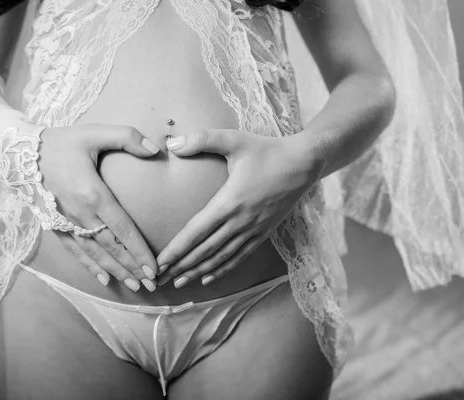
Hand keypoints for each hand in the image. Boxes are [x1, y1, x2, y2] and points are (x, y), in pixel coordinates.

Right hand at [38, 124, 160, 291]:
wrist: (17, 152)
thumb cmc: (61, 142)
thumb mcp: (94, 132)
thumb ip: (127, 137)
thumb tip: (157, 149)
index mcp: (93, 194)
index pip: (123, 229)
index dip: (140, 251)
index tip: (154, 268)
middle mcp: (80, 214)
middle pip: (112, 248)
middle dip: (133, 268)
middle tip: (152, 284)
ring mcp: (66, 223)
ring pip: (95, 254)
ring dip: (116, 271)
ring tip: (135, 287)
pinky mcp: (55, 226)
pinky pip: (75, 251)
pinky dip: (89, 266)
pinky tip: (103, 279)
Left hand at [156, 129, 317, 286]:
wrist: (304, 163)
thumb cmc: (268, 150)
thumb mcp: (235, 139)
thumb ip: (203, 139)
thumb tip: (173, 143)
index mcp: (229, 202)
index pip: (196, 231)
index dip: (176, 249)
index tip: (159, 263)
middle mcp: (240, 221)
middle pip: (204, 250)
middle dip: (181, 266)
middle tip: (160, 279)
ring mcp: (253, 230)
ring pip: (221, 257)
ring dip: (198, 272)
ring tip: (180, 283)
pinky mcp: (264, 232)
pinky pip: (240, 256)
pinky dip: (223, 269)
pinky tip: (209, 278)